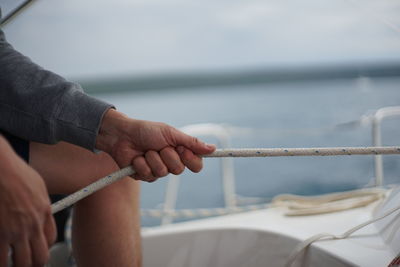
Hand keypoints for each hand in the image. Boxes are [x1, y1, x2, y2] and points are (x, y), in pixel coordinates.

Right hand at [0, 136, 55, 266]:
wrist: (1, 170)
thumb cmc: (16, 173)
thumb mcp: (38, 186)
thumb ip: (41, 204)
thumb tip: (41, 213)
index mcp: (45, 212)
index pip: (50, 239)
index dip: (43, 247)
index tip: (36, 248)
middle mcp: (34, 225)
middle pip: (40, 256)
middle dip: (34, 263)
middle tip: (27, 262)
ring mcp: (16, 231)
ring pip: (22, 262)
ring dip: (17, 264)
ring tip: (11, 262)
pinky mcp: (0, 234)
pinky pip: (2, 258)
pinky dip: (2, 262)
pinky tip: (1, 260)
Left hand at [95, 109, 215, 181]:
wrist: (122, 134)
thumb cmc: (147, 130)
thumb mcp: (171, 133)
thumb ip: (191, 142)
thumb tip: (212, 148)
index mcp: (180, 152)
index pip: (196, 165)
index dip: (191, 160)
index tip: (182, 150)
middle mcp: (171, 163)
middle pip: (179, 170)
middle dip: (168, 156)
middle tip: (160, 146)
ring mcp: (157, 171)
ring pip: (163, 173)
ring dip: (152, 158)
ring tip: (146, 150)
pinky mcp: (144, 176)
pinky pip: (148, 175)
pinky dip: (141, 163)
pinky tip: (137, 157)